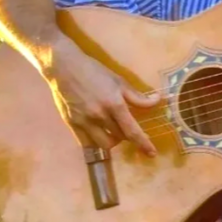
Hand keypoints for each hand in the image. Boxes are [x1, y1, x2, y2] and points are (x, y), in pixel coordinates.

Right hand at [38, 34, 160, 156]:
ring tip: (113, 131)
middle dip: (127, 136)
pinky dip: (96, 142)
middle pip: (119, 138)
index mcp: (114, 104)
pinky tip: (99, 134)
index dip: (143, 143)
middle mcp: (99, 116)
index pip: (132, 130)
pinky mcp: (71, 124)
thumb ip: (138, 96)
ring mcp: (84, 121)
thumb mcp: (120, 81)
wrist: (65, 68)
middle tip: (128, 129)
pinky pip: (86, 143)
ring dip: (112, 141)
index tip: (151, 153)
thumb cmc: (95, 72)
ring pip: (103, 144)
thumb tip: (157, 101)